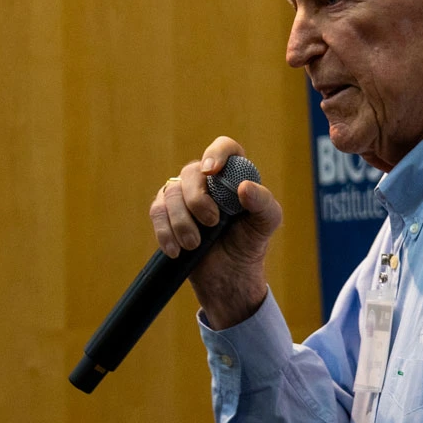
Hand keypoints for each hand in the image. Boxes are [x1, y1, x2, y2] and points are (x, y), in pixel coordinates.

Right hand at [148, 136, 282, 329]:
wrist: (228, 274)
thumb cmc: (249, 244)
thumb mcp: (266, 224)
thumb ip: (263, 204)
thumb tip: (245, 188)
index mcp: (234, 174)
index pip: (225, 148)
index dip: (217, 153)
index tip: (211, 171)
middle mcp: (207, 180)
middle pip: (191, 172)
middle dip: (197, 199)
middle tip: (212, 223)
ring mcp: (184, 194)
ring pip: (171, 192)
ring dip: (181, 221)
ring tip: (194, 244)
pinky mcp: (166, 212)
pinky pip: (156, 211)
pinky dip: (164, 231)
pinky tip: (176, 250)